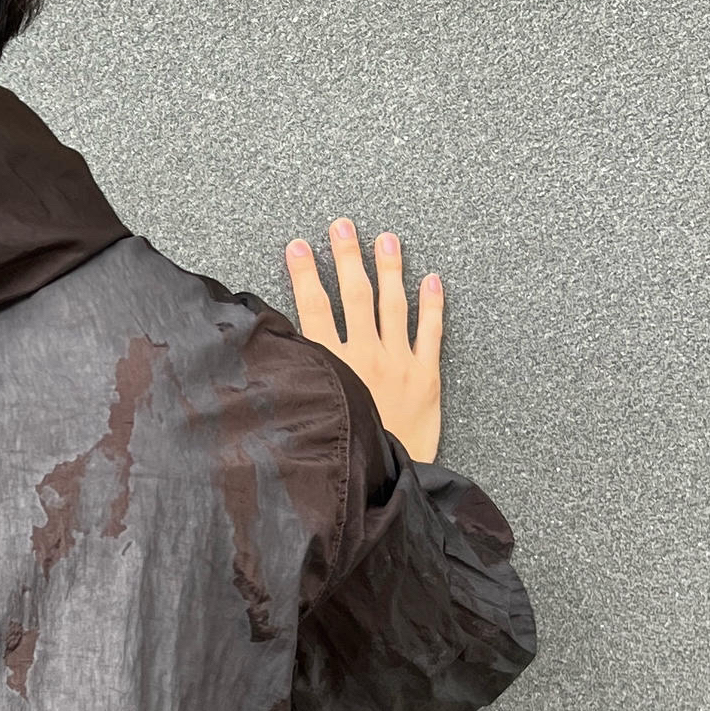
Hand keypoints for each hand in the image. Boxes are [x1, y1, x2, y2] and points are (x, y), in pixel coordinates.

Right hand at [284, 218, 442, 464]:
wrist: (387, 484)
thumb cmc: (344, 455)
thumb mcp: (309, 414)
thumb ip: (299, 379)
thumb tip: (276, 354)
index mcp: (332, 366)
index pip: (312, 308)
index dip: (303, 273)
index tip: (297, 246)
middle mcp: (365, 357)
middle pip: (353, 295)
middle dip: (346, 256)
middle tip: (342, 226)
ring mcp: (399, 364)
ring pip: (393, 305)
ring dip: (389, 268)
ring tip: (386, 239)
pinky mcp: (428, 379)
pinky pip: (432, 333)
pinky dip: (434, 305)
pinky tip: (433, 280)